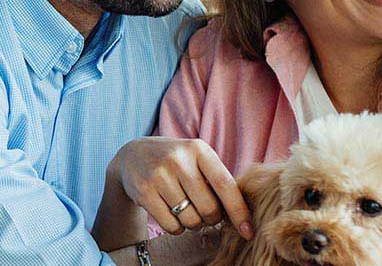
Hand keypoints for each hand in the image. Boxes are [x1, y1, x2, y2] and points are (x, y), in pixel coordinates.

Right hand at [106, 137, 251, 237]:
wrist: (134, 156)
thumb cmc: (177, 163)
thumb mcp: (197, 160)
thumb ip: (218, 180)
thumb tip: (243, 217)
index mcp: (199, 149)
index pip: (225, 185)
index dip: (239, 211)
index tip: (248, 232)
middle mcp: (179, 160)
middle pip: (209, 208)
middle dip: (212, 218)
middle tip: (206, 213)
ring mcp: (159, 175)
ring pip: (190, 220)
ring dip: (193, 223)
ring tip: (186, 210)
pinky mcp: (144, 192)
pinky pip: (171, 226)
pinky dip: (176, 228)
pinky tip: (171, 214)